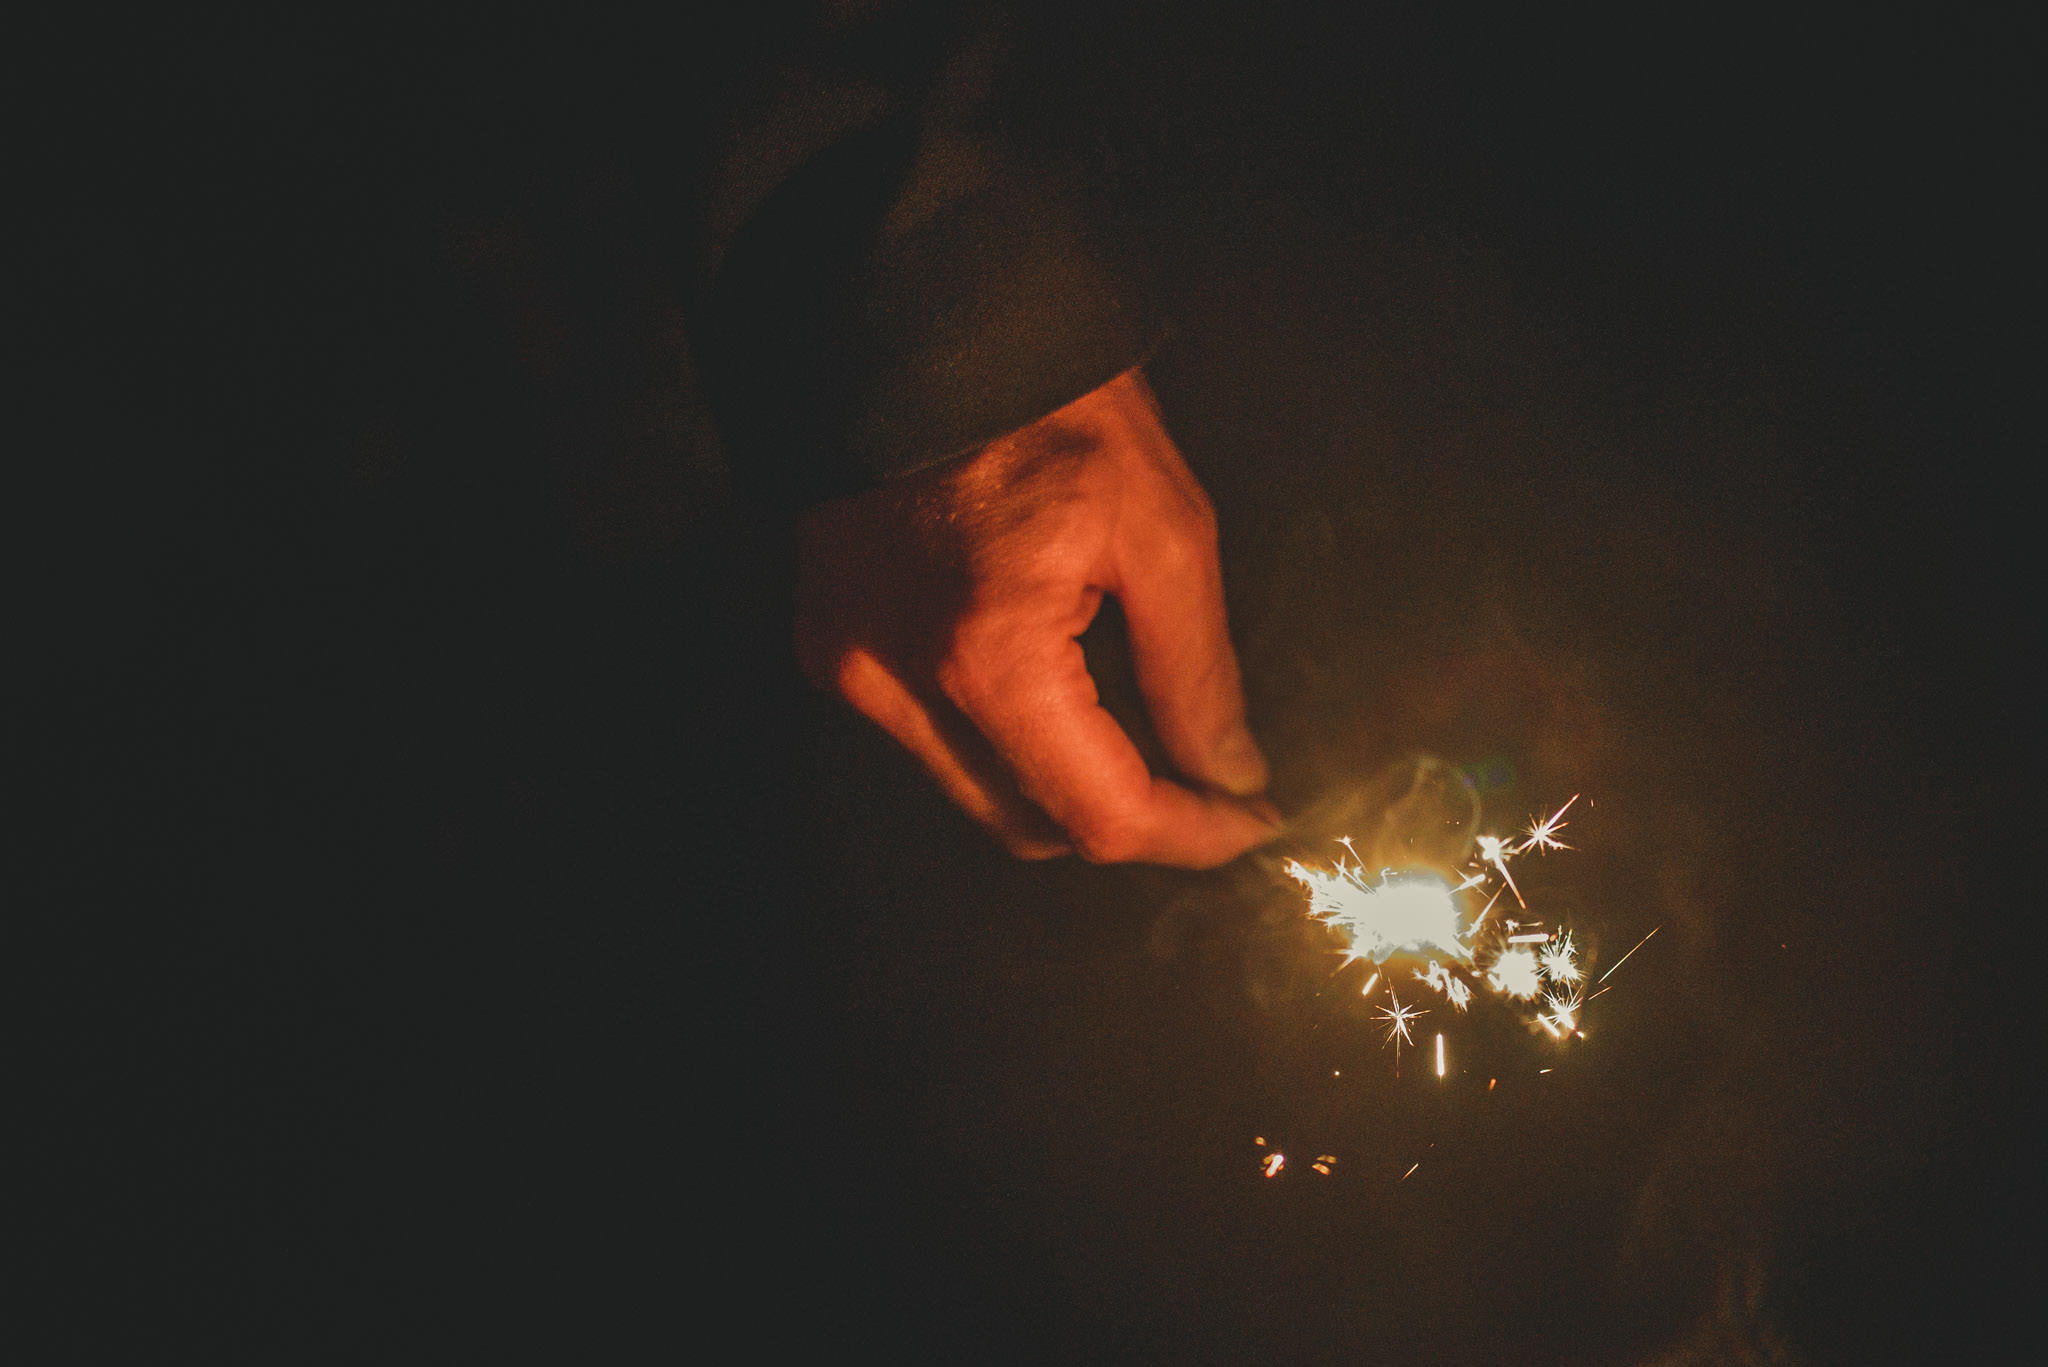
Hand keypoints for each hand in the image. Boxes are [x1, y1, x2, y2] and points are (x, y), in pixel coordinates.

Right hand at [796, 368, 1277, 866]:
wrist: (922, 327)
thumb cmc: (1049, 403)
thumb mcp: (1161, 527)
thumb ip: (1195, 673)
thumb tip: (1229, 772)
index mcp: (989, 657)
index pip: (1098, 815)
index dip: (1187, 835)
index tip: (1243, 819)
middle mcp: (900, 685)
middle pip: (1030, 826)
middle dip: (1122, 818)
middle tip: (1199, 779)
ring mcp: (853, 672)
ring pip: (976, 793)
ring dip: (1058, 781)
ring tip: (1126, 725)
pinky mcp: (830, 649)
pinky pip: (928, 738)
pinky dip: (996, 735)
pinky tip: (1044, 679)